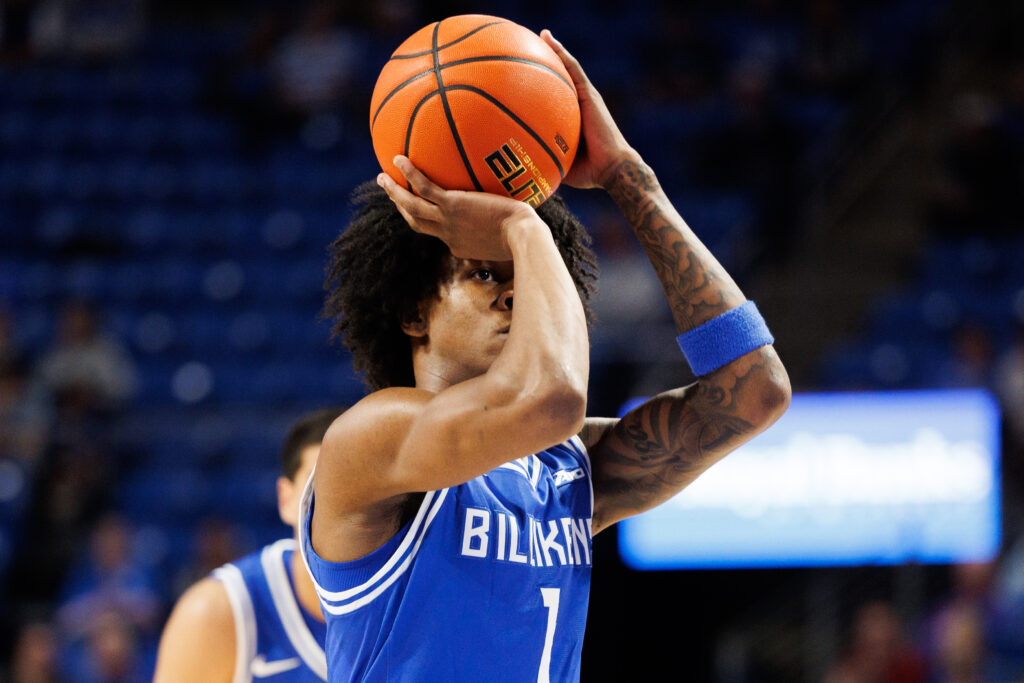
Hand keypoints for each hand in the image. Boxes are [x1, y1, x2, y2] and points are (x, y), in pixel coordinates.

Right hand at [378, 156, 538, 261]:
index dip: (430, 223)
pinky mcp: (452, 205)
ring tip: (382, 178)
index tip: (429, 211)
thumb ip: (507, 231)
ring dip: (394, 193)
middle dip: (400, 208)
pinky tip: (399, 158)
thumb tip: (521, 218)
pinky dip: (409, 174)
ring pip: (411, 207)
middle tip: (390, 193)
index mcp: (459, 246)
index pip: (440, 234)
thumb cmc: (526, 237)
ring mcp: (447, 221)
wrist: (522, 237)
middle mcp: (448, 235)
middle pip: (416, 222)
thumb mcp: (513, 240)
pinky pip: (424, 187)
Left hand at [541, 30, 639, 190]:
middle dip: (548, 64)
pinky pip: (573, 69)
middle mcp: (579, 104)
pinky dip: (561, 53)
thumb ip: (543, 158)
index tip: (526, 78)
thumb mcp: (559, 163)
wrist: (611, 168)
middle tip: (531, 50)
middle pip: (562, 79)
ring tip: (541, 35)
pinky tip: (548, 39)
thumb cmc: (588, 172)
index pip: (556, 98)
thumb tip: (520, 167)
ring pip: (567, 68)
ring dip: (555, 50)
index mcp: (572, 119)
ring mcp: (585, 97)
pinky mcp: (589, 94)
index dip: (543, 86)